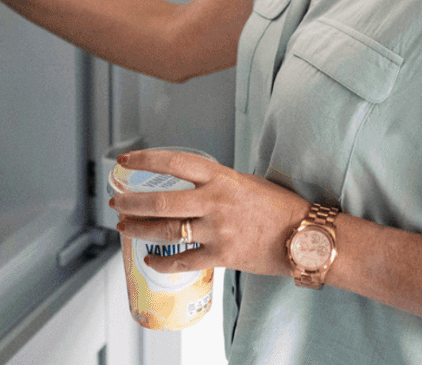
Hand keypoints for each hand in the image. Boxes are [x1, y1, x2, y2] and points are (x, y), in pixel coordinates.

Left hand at [108, 149, 310, 275]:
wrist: (305, 236)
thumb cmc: (278, 207)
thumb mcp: (246, 182)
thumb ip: (216, 183)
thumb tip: (191, 186)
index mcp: (221, 177)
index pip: (174, 162)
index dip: (145, 160)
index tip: (124, 161)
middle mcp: (215, 201)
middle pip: (161, 201)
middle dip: (132, 202)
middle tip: (116, 202)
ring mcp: (218, 230)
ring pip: (167, 231)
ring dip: (139, 230)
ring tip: (124, 227)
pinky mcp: (222, 256)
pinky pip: (183, 261)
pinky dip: (162, 262)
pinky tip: (149, 260)